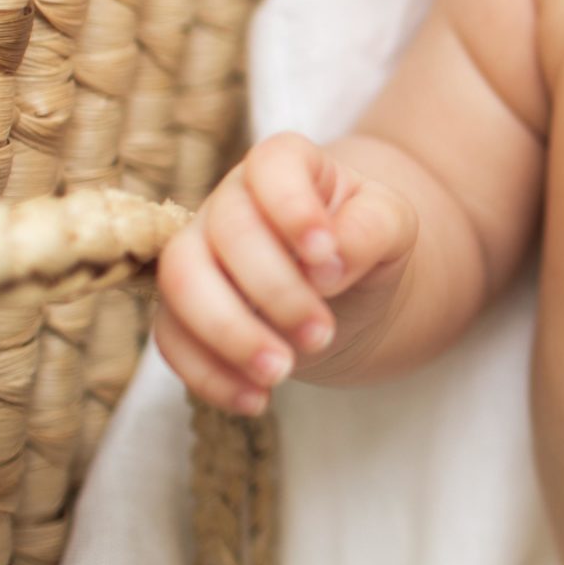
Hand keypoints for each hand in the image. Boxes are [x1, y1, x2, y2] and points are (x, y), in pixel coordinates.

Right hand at [153, 131, 418, 415]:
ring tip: (282, 373)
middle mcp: (230, 201)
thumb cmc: (366, 246)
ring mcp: (197, 252)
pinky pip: (170, 337)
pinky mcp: (181, 309)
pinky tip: (255, 399)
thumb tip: (330, 261)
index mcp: (285, 165)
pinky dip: (208, 373)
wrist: (347, 294)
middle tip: (321, 334)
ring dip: (229, 333)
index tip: (328, 260)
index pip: (272, 165)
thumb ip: (370, 229)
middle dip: (274, 291)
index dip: (293, 210)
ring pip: (181, 282)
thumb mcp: (393, 229)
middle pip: (226, 232)